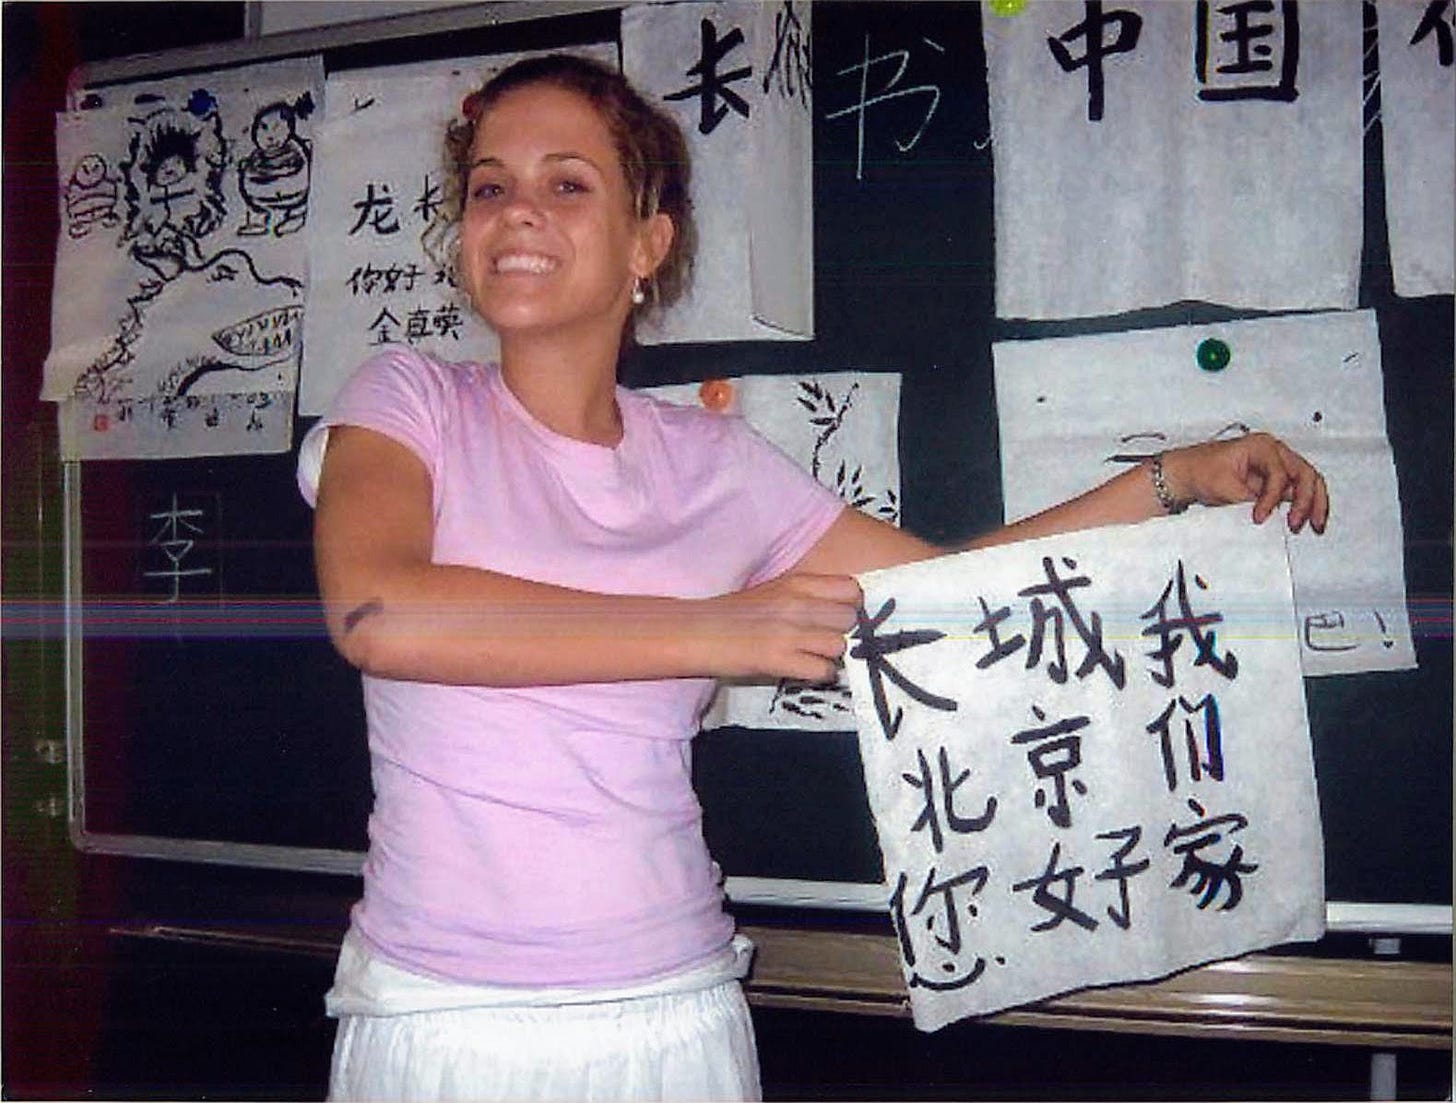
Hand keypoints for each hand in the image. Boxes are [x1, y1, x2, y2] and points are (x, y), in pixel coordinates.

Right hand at [698, 572, 862, 683]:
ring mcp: (790, 632)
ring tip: (809, 655)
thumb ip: (805, 595)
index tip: (837, 615)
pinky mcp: (780, 660)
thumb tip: (837, 609)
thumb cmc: (733, 613)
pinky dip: (817, 674)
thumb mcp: (772, 591)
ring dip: (829, 655)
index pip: (851, 588)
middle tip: (821, 639)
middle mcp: (798, 604)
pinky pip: (823, 670)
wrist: (696, 632)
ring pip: (839, 646)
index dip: (850, 605)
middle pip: (849, 619)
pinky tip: (801, 670)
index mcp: (797, 582)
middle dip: (840, 632)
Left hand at [1161, 432, 1328, 533]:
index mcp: (1261, 446)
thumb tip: (1272, 512)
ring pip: (1308, 481)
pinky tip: (1306, 519)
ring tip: (1315, 525)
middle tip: (1302, 523)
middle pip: (1305, 474)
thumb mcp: (1224, 487)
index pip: (1279, 473)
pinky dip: (1304, 504)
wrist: (1185, 473)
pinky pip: (1297, 489)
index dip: (1272, 498)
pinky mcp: (1274, 478)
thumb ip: (1251, 499)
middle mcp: (1274, 451)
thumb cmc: (1199, 471)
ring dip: (1314, 503)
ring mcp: (1276, 464)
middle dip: (1309, 501)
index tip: (1259, 517)